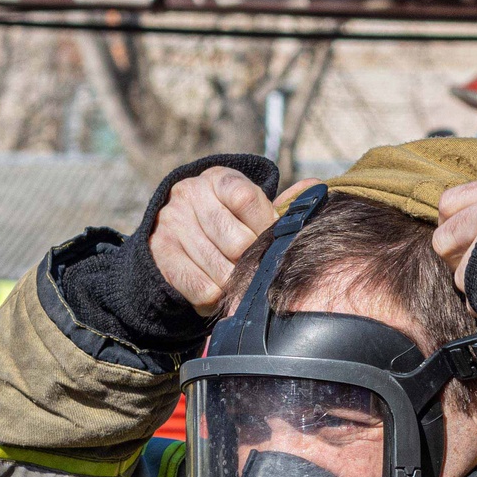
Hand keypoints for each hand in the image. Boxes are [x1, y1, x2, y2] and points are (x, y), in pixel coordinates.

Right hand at [150, 170, 316, 314]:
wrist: (175, 238)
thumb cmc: (227, 224)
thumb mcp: (249, 210)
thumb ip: (280, 205)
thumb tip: (315, 187)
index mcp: (218, 178)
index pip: (248, 199)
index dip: (264, 226)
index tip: (266, 239)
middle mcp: (190, 194)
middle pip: (237, 243)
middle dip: (250, 262)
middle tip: (250, 267)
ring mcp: (172, 223)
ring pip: (221, 270)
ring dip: (233, 284)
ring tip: (233, 279)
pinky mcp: (161, 253)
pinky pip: (202, 288)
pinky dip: (214, 297)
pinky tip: (215, 288)